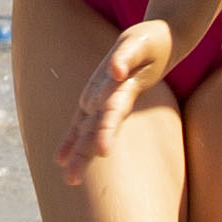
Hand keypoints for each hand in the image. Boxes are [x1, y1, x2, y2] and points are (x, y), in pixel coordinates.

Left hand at [55, 18, 174, 174]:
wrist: (162, 43)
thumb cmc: (151, 42)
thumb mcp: (139, 43)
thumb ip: (126, 57)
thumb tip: (114, 71)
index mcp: (125, 89)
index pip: (113, 112)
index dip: (107, 131)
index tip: (102, 152)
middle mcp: (114, 100)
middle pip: (96, 130)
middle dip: (84, 154)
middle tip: (72, 179)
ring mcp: (105, 100)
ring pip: (88, 130)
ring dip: (77, 153)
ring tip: (69, 179)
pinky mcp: (98, 95)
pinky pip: (82, 121)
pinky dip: (72, 138)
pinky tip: (60, 158)